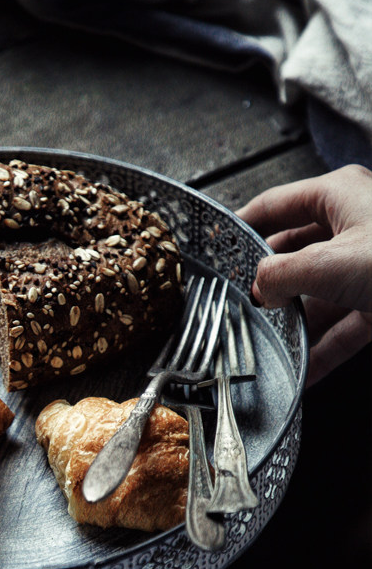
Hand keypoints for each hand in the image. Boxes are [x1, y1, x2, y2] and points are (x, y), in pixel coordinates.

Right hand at [237, 164, 371, 384]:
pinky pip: (341, 327)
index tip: (213, 247)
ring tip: (264, 343)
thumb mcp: (327, 263)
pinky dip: (321, 349)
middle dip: (266, 285)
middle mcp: (352, 227)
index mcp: (338, 196)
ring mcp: (367, 266)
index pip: (274, 206)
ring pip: (316, 295)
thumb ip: (279, 274)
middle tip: (236, 305)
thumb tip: (258, 287)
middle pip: (293, 254)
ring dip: (293, 323)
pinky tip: (301, 371)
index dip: (239, 226)